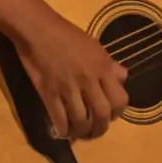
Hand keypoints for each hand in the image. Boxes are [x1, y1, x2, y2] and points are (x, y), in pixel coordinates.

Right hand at [13, 6, 128, 140]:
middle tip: (95, 130)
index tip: (111, 115)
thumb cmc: (67, 34)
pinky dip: (64, 130)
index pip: (120, 100)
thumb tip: (123, 78)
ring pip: (81, 120)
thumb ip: (110, 65)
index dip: (118, 112)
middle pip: (102, 114)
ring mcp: (68, 88)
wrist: (38, 29)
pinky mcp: (49, 93)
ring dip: (82, 132)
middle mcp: (88, 80)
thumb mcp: (95, 46)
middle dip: (100, 128)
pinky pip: (59, 119)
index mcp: (102, 68)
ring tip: (80, 133)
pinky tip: (65, 131)